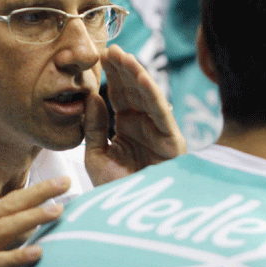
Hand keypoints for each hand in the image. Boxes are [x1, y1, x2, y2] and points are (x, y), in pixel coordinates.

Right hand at [0, 177, 70, 266]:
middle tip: (65, 182)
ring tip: (58, 211)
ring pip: (4, 229)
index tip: (62, 181)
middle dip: (39, 193)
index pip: (9, 201)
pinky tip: (38, 253)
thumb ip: (4, 240)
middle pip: (9, 207)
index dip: (36, 190)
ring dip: (32, 218)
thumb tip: (34, 228)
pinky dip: (18, 256)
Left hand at [84, 45, 185, 185]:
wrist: (131, 218)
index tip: (100, 54)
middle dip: (123, 69)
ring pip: (148, 96)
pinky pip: (161, 113)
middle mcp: (145, 126)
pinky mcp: (172, 141)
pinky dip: (152, 94)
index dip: (111, 75)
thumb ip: (94, 128)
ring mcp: (159, 132)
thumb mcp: (96, 156)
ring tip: (123, 56)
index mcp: (127, 127)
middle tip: (110, 48)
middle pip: (134, 90)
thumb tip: (93, 97)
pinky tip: (141, 76)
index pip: (119, 95)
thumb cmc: (116, 190)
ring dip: (136, 75)